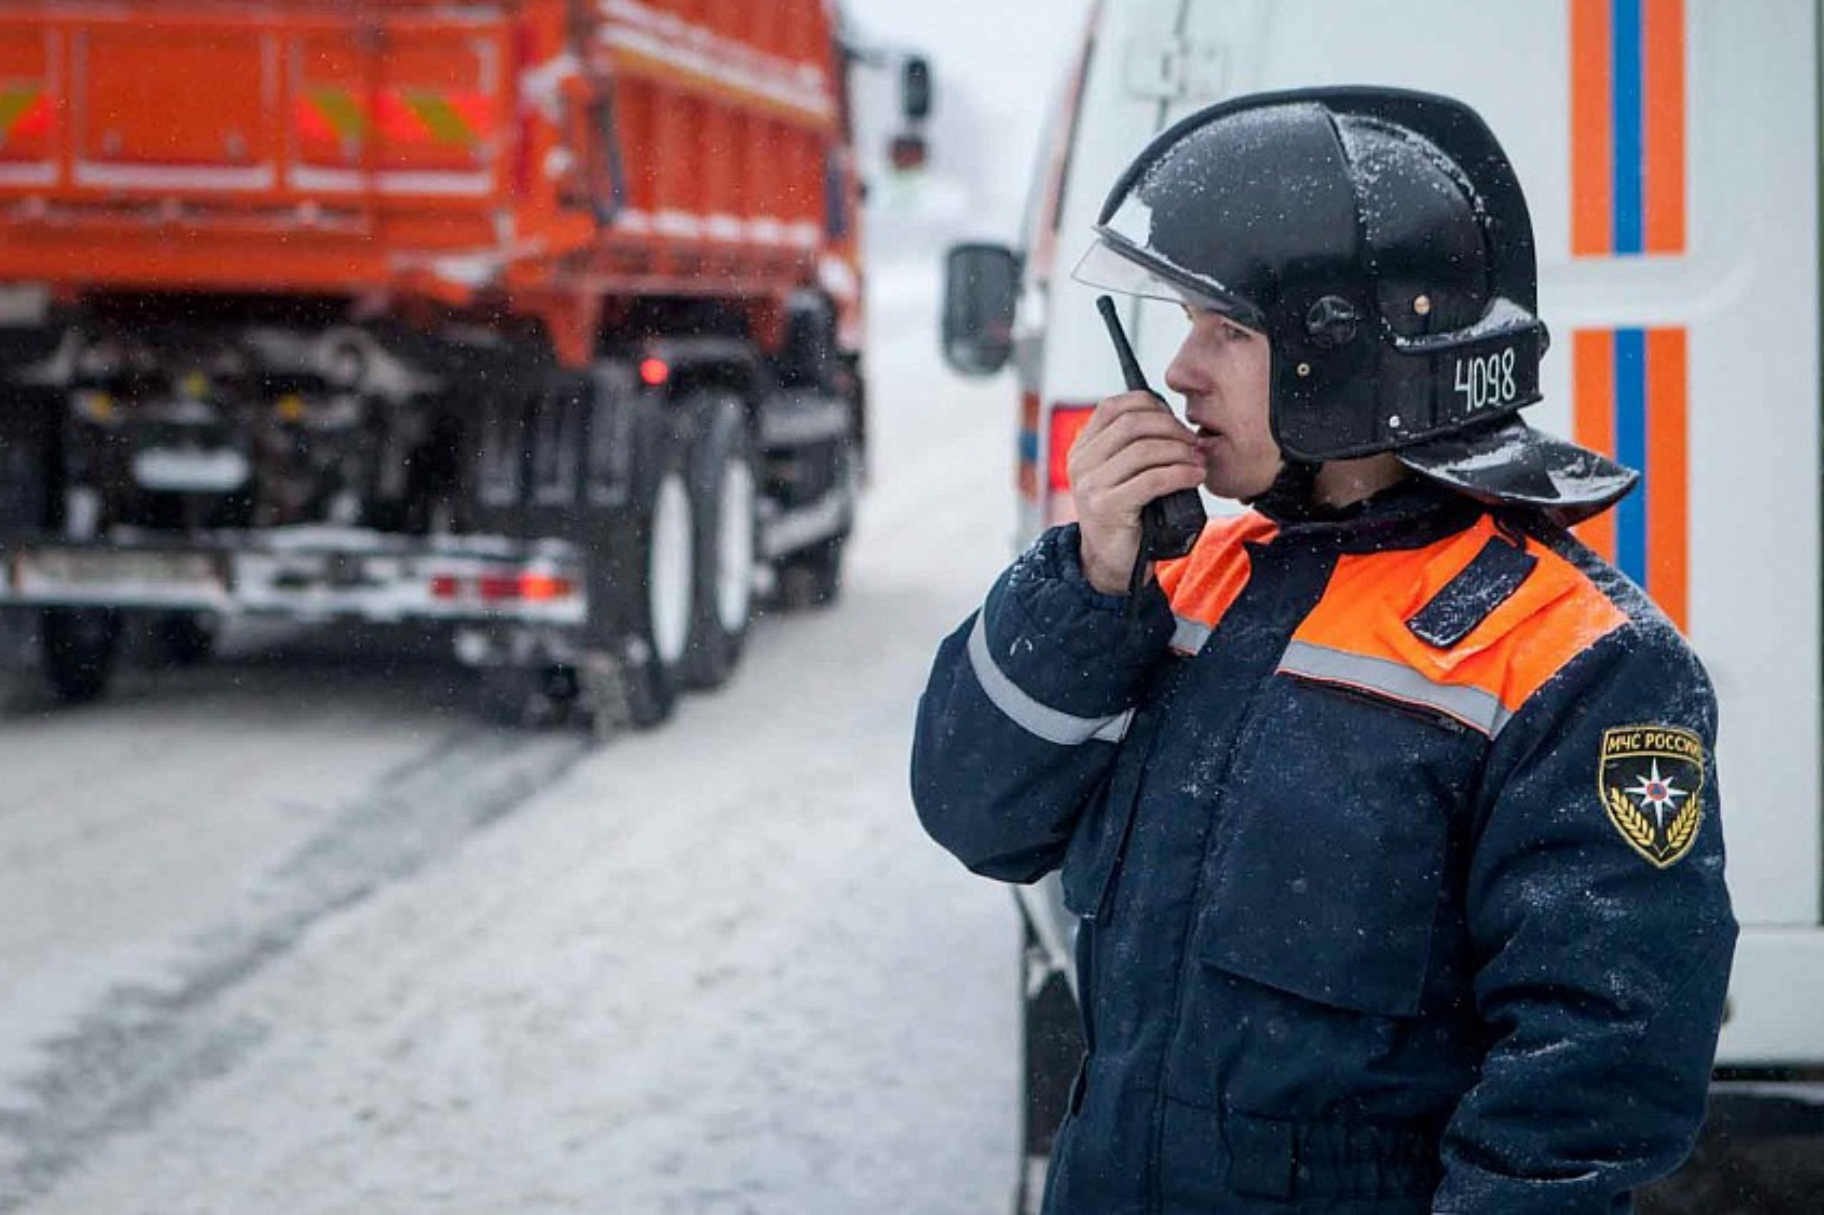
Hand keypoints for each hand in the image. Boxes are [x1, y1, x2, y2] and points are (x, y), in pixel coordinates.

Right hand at [1067, 391, 1205, 594]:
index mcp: (1082, 449)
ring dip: (1180, 451)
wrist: (1112, 563)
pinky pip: (1152, 479)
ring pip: (1144, 450)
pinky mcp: (1107, 507)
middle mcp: (1081, 463)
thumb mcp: (1121, 475)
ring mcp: (1091, 486)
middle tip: (1193, 442)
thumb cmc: (1127, 516)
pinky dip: (1180, 474)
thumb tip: (1168, 417)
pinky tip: (1194, 477)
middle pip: (1132, 424)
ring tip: (1197, 461)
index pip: (1113, 407)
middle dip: (1171, 428)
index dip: (1149, 404)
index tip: (1174, 419)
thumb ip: (1131, 446)